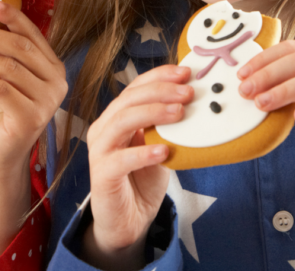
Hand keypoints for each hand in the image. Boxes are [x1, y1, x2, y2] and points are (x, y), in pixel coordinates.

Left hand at [0, 0, 66, 178]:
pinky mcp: (31, 119)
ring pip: (8, 68)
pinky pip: (1, 90)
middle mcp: (57, 82)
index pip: (32, 35)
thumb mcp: (0, 75)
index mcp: (53, 67)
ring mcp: (47, 102)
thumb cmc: (0, 113)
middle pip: (20, 48)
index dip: (12, 17)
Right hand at [81, 64, 192, 269]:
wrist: (128, 221)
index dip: (159, 76)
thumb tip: (194, 101)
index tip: (185, 72)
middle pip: (128, 99)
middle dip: (160, 91)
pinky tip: (164, 151)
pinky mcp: (101, 175)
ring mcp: (100, 151)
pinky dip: (143, 152)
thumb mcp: (159, 146)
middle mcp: (104, 128)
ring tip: (179, 113)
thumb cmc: (142, 180)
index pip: (135, 87)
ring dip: (152, 113)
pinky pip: (120, 159)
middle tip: (188, 93)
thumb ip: (167, 126)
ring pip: (121, 121)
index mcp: (116, 117)